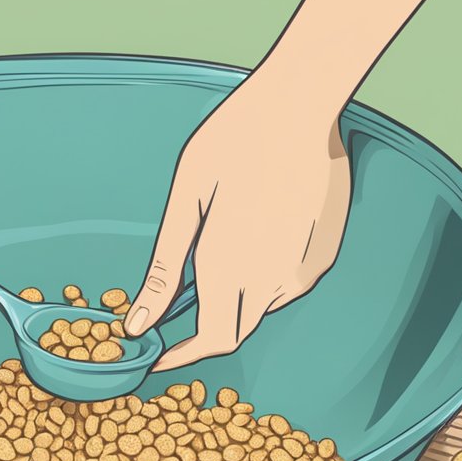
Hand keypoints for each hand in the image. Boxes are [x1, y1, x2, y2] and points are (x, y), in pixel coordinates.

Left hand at [124, 86, 349, 370]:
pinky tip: (257, 236)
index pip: (210, 342)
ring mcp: (304, 271)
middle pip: (236, 332)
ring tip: (224, 247)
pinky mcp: (324, 258)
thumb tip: (137, 323)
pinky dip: (264, 279)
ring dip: (236, 300)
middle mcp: (271, 280)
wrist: (300, 104)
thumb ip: (163, 271)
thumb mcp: (186, 202)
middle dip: (206, 332)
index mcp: (228, 268)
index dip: (183, 355)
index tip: (161, 353)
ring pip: (262, 308)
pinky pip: (288, 286)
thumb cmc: (233, 142)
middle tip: (183, 308)